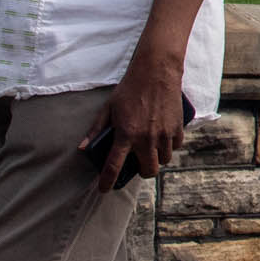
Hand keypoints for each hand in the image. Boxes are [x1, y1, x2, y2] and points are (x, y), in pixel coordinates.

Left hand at [90, 54, 188, 187]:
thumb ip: (96, 130)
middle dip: (143, 172)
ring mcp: (163, 133)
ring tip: (152, 148)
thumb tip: (82, 148)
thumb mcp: (109, 108)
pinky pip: (175, 146)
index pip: (114, 166)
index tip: (104, 189)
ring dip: (157, 158)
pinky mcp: (177, 127)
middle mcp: (146, 138)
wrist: (157, 71)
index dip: (108, 181)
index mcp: (125, 134)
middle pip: (148, 171)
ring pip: (164, 160)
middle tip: (139, 164)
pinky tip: (164, 138)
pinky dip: (170, 146)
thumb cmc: (130, 88)